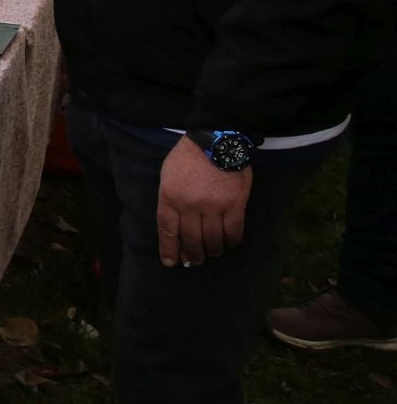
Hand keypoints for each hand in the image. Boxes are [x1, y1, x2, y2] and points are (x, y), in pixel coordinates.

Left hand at [156, 136, 249, 266]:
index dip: (169, 249)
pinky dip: (232, 241)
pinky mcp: (235, 204)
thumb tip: (175, 225)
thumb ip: (170, 199)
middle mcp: (190, 205)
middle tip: (194, 262)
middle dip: (192, 254)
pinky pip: (234, 230)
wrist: (216, 140)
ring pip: (212, 239)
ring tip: (212, 254)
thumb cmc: (188, 157)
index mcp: (169, 197)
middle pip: (190, 239)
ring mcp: (213, 206)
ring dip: (212, 250)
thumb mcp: (168, 175)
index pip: (168, 230)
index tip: (171, 263)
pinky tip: (230, 244)